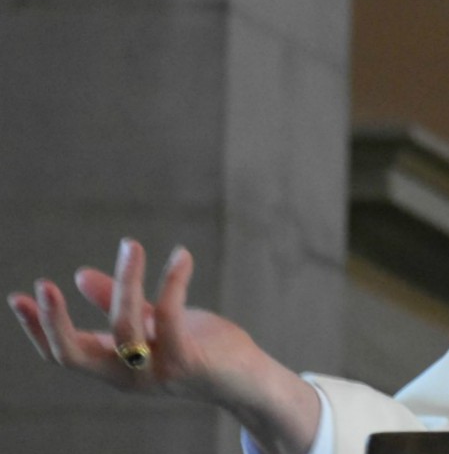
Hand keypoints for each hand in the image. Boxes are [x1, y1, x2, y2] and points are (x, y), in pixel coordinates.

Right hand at [8, 240, 319, 453]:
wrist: (248, 378)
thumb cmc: (201, 348)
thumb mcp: (153, 324)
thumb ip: (120, 303)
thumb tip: (80, 274)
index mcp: (114, 366)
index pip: (63, 353)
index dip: (37, 328)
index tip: (18, 297)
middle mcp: (128, 375)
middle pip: (73, 355)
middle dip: (53, 323)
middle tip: (44, 284)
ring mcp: (156, 372)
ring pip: (123, 327)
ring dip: (125, 281)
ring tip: (132, 245)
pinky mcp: (187, 361)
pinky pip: (169, 316)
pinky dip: (172, 281)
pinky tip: (181, 256)